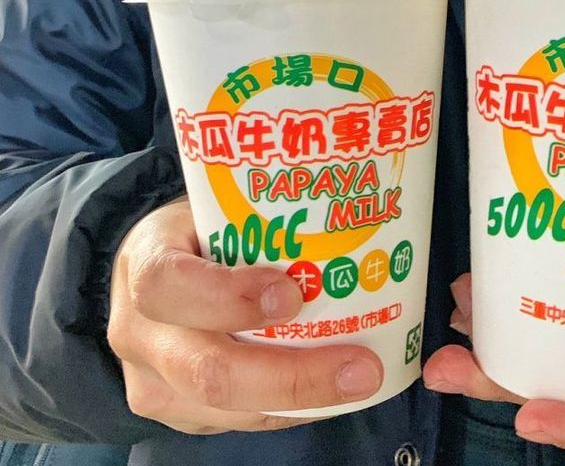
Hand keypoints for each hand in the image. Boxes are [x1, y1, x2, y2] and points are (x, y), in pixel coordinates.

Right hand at [108, 198, 383, 433]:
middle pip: (205, 369)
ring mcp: (150, 380)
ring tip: (360, 382)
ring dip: (299, 401)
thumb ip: (266, 219)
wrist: (157, 269)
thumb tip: (351, 216)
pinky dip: (288, 410)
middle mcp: (138, 329)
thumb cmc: (203, 232)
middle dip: (289, 375)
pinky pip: (234, 422)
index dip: (228, 297)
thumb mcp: (219, 209)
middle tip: (358, 365)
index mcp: (145, 261)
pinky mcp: (174, 411)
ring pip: (223, 407)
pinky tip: (330, 393)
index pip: (168, 283)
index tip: (291, 295)